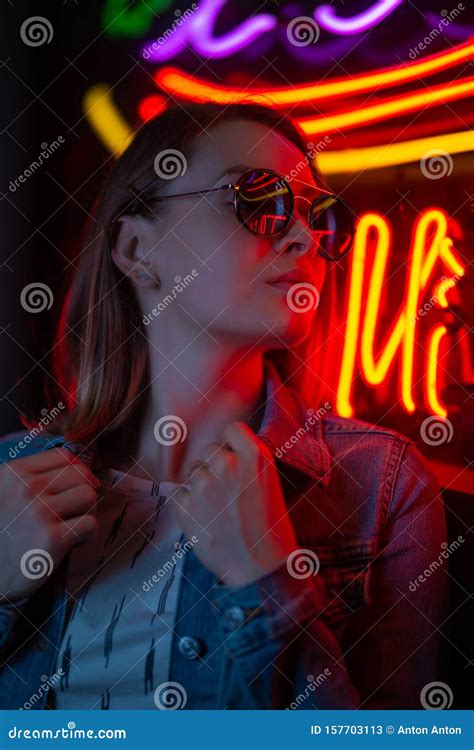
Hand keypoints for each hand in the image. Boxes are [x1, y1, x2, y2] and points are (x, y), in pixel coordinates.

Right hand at [0, 447, 99, 602]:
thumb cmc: (2, 534)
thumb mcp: (5, 493)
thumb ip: (34, 477)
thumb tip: (82, 469)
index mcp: (14, 473)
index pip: (64, 456)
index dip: (77, 471)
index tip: (74, 488)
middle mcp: (26, 488)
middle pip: (81, 474)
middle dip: (82, 493)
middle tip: (72, 513)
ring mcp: (40, 512)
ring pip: (89, 496)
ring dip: (86, 513)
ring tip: (71, 526)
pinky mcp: (52, 539)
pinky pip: (90, 524)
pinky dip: (86, 535)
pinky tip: (71, 543)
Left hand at [170, 422, 297, 587]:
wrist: (261, 567)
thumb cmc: (270, 527)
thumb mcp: (269, 482)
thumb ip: (248, 460)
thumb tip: (227, 450)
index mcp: (254, 456)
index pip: (232, 428)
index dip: (231, 443)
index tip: (233, 456)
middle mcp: (227, 464)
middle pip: (208, 450)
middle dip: (214, 466)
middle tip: (226, 491)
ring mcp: (203, 484)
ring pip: (192, 471)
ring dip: (200, 485)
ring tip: (217, 509)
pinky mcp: (185, 505)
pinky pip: (178, 492)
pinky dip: (187, 504)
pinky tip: (205, 519)